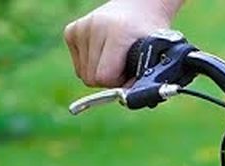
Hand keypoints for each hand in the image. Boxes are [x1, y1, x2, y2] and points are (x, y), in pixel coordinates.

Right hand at [64, 0, 179, 87]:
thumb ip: (141, 80)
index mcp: (116, 33)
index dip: (118, 82)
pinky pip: (78, 66)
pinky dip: (91, 65)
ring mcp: (80, 28)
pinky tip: (103, 51)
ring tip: (114, 56)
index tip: (129, 73)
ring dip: (100, 73)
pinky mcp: (71, 31)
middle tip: (123, 65)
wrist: (138, 8)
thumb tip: (127, 98)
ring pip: (83, 75)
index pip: (104, 77)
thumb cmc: (148, 35)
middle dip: (109, 79)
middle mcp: (94, 27)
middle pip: (91, 78)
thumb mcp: (153, 57)